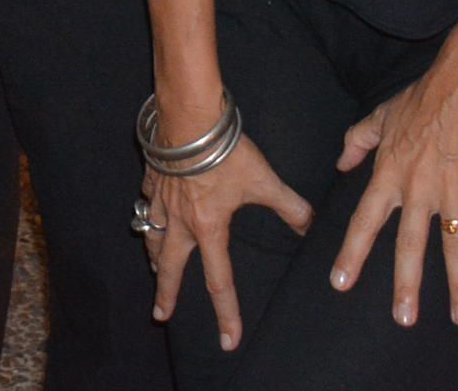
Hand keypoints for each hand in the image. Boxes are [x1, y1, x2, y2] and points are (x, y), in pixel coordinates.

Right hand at [147, 139, 314, 351]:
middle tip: (161, 315)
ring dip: (154, 257)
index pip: (220, 281)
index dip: (226, 313)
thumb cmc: (226, 151)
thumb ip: (288, 205)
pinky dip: (147, 214)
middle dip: (166, 294)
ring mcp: (161, 200)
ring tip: (154, 269)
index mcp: (209, 228)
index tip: (228, 340)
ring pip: (153, 237)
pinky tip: (148, 215)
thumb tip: (310, 224)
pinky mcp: (152, 179)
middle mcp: (181, 222)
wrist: (189, 117)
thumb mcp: (263, 179)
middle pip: (171, 267)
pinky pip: (147, 204)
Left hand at [328, 38, 457, 329]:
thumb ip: (357, 141)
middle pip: (410, 245)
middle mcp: (419, 189)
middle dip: (406, 285)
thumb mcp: (380, 116)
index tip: (340, 283)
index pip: (365, 220)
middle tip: (404, 320)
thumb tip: (341, 162)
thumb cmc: (422, 98)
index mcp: (390, 175)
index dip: (351, 252)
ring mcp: (455, 190)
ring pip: (456, 245)